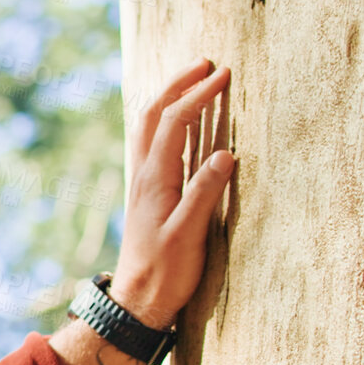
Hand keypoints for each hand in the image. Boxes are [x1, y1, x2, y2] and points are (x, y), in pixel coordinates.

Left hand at [109, 57, 234, 328]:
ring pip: (149, 128)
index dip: (198, 95)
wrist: (137, 300)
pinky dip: (166, 123)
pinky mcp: (147, 195)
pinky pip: (152, 146)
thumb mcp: (188, 235)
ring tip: (194, 80)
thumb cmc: (165, 273)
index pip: (174, 122)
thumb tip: (226, 154)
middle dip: (178, 85)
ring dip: (169, 99)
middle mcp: (144, 175)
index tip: (224, 74)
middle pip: (152, 115)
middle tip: (206, 64)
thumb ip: (205, 194)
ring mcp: (143, 184)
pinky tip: (179, 125)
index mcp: (154, 180)